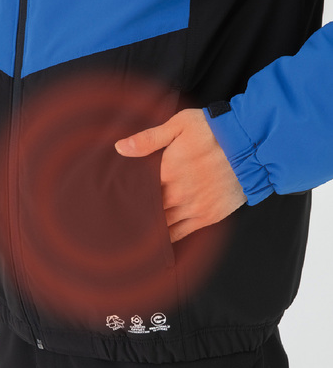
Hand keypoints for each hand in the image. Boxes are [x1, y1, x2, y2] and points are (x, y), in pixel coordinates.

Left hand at [115, 109, 246, 242]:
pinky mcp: (208, 217)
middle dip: (134, 216)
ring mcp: (193, 208)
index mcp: (167, 171)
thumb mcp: (179, 125)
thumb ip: (148, 139)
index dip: (126, 198)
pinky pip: (182, 234)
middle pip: (148, 211)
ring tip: (133, 234)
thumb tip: (120, 148)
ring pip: (162, 226)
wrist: (252, 145)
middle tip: (119, 221)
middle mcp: (178, 194)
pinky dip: (168, 239)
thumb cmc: (214, 131)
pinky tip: (157, 242)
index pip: (138, 191)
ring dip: (148, 229)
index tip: (114, 203)